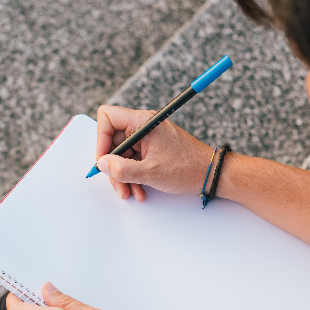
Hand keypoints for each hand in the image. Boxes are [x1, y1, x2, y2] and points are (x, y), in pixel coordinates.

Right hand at [95, 105, 213, 201]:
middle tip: (119, 184)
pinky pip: (133, 159)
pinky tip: (140, 189)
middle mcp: (144, 126)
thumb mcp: (150, 173)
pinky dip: (133, 175)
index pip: (107, 117)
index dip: (100, 138)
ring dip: (123, 175)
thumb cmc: (186, 168)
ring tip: (131, 192)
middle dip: (113, 165)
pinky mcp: (152, 147)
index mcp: (142, 122)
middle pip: (112, 140)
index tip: (104, 159)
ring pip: (122, 154)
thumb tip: (102, 164)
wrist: (209, 173)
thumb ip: (121, 169)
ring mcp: (148, 137)